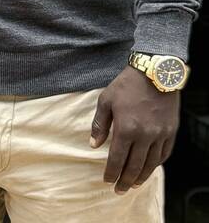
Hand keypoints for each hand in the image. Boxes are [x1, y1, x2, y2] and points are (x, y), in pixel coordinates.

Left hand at [90, 66, 179, 192]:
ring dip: (141, 176)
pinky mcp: (171, 132)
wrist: (154, 74)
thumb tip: (93, 145)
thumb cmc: (126, 85)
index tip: (106, 181)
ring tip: (133, 184)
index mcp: (126, 128)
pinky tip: (149, 168)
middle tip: (118, 190)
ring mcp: (160, 135)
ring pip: (151, 163)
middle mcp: (145, 136)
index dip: (111, 172)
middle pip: (134, 165)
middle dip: (125, 180)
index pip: (117, 158)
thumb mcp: (106, 101)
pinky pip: (164, 154)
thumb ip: (99, 124)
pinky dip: (156, 164)